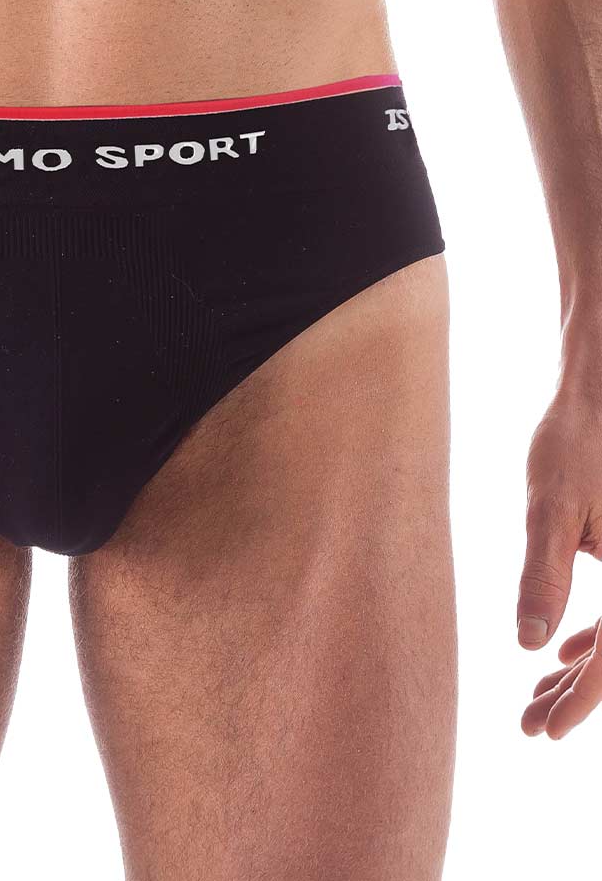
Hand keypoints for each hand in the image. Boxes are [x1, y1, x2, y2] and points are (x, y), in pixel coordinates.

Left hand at [518, 384, 601, 738]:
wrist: (599, 393)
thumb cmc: (574, 443)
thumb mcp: (550, 510)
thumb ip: (543, 575)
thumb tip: (529, 644)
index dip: (582, 698)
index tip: (543, 730)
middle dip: (579, 693)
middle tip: (529, 723)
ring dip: (586, 670)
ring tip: (537, 697)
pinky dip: (598, 637)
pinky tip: (565, 651)